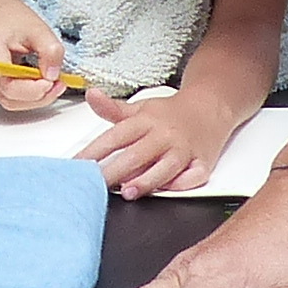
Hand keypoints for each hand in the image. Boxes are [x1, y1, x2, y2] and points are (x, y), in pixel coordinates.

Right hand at [0, 0, 71, 112]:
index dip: (35, 90)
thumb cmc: (11, 18)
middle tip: (58, 84)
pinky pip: (7, 97)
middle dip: (38, 96)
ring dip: (34, 97)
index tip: (54, 81)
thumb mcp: (38, 28)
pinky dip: (26, 94)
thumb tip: (53, 76)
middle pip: (9, 99)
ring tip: (50, 81)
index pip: (9, 87)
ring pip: (10, 102)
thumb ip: (50, 51)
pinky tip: (37, 81)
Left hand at [79, 82, 245, 197]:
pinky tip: (166, 189)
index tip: (77, 165)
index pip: (115, 137)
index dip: (94, 152)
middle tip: (94, 185)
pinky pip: (193, 177)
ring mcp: (184, 150)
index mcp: (146, 121)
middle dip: (114, 171)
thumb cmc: (170, 113)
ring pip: (165, 167)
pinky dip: (181, 183)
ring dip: (146, 180)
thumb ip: (113, 109)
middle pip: (136, 155)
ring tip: (128, 191)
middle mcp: (164, 135)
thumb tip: (91, 96)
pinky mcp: (203, 162)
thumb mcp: (140, 108)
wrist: (211, 106)